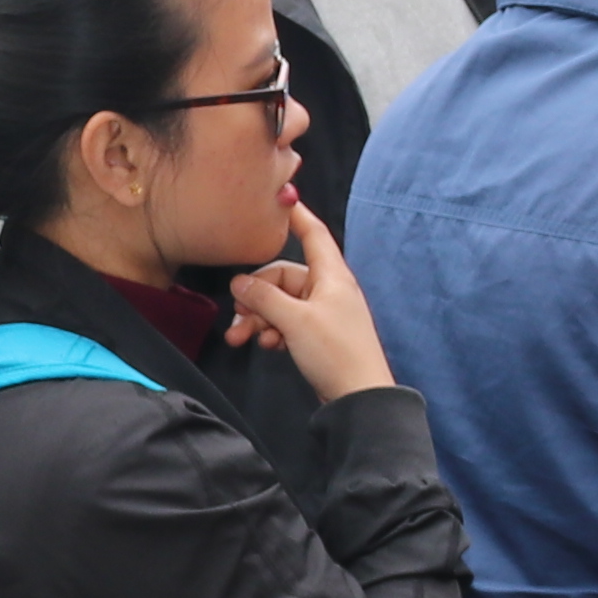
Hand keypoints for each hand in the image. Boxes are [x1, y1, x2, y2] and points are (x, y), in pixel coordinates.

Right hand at [222, 203, 391, 400]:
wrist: (359, 397)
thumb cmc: (337, 353)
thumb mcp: (294, 321)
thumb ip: (264, 297)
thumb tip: (239, 282)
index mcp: (331, 275)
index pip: (313, 233)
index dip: (296, 215)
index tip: (279, 199)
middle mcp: (328, 289)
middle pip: (284, 276)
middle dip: (256, 295)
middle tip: (237, 315)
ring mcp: (323, 313)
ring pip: (280, 303)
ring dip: (259, 318)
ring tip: (241, 338)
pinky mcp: (317, 335)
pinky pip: (287, 322)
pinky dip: (272, 331)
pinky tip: (266, 346)